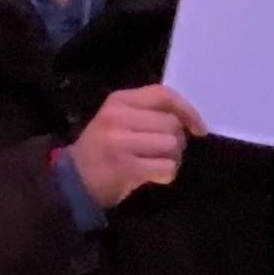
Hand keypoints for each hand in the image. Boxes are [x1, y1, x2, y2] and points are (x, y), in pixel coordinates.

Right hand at [67, 85, 206, 208]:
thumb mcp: (119, 119)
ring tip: (156, 164)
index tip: (198, 128)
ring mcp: (120, 141)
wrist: (74, 179)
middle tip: (163, 152)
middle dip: (176, 140)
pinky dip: (166, 174)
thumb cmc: (103, 148)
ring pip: (171, 145)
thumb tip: (188, 119)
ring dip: (172, 159)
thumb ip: (148, 112)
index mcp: (119, 100)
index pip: (163, 95)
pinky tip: (153, 176)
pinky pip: (165, 167)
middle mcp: (117, 116)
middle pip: (171, 123)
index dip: (187, 110)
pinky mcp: (125, 166)